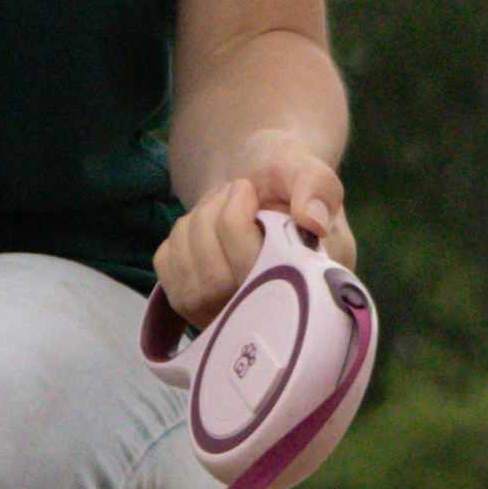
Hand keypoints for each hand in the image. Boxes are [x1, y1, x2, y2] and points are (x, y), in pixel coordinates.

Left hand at [156, 136, 355, 328]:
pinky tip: (206, 226)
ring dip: (197, 223)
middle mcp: (271, 315)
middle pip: (216, 283)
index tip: (246, 188)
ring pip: (190, 277)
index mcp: (311, 287)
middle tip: (233, 188)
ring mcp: (230, 314)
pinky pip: (169, 270)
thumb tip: (311, 220)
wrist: (260, 188)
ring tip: (222, 203)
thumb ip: (318, 188)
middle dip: (214, 219)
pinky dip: (180, 237)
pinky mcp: (194, 303)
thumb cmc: (288, 184)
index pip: (259, 276)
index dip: (238, 225)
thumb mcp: (309, 173)